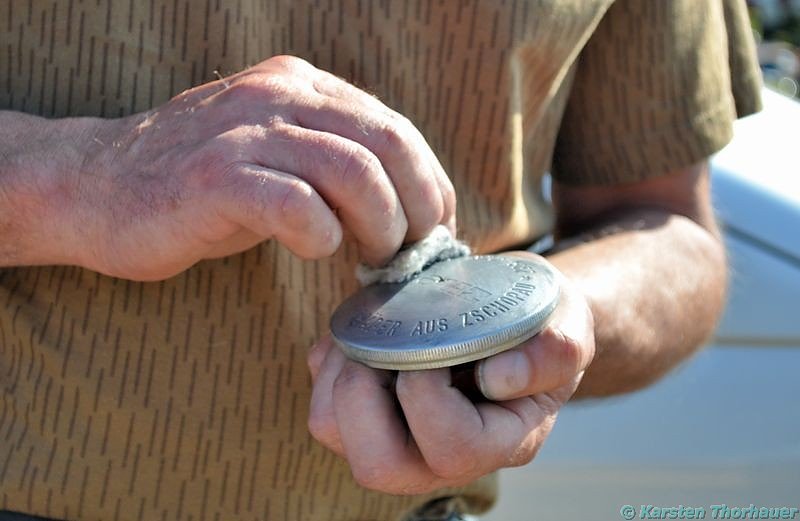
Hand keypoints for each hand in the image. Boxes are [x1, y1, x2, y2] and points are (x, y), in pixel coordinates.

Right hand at [30, 55, 453, 279]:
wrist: (95, 186)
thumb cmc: (201, 186)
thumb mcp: (278, 154)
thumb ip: (336, 165)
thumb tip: (410, 212)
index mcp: (301, 87)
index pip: (396, 128)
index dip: (429, 184)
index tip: (432, 230)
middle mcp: (279, 97)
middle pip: (387, 144)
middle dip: (416, 208)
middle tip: (409, 253)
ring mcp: (244, 133)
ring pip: (353, 171)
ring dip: (379, 227)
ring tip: (371, 260)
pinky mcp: (213, 179)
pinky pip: (296, 205)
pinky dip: (322, 236)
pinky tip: (314, 249)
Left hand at [307, 253, 594, 493]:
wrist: (516, 317)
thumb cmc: (542, 325)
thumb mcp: (568, 326)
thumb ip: (554, 352)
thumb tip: (498, 377)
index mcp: (500, 442)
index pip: (454, 449)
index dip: (428, 397)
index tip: (436, 344)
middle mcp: (442, 455)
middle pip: (379, 466)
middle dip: (362, 397)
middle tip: (380, 344)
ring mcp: (400, 438)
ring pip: (335, 434)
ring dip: (338, 376)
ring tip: (369, 333)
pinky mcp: (367, 415)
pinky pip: (321, 400)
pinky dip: (327, 361)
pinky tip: (363, 331)